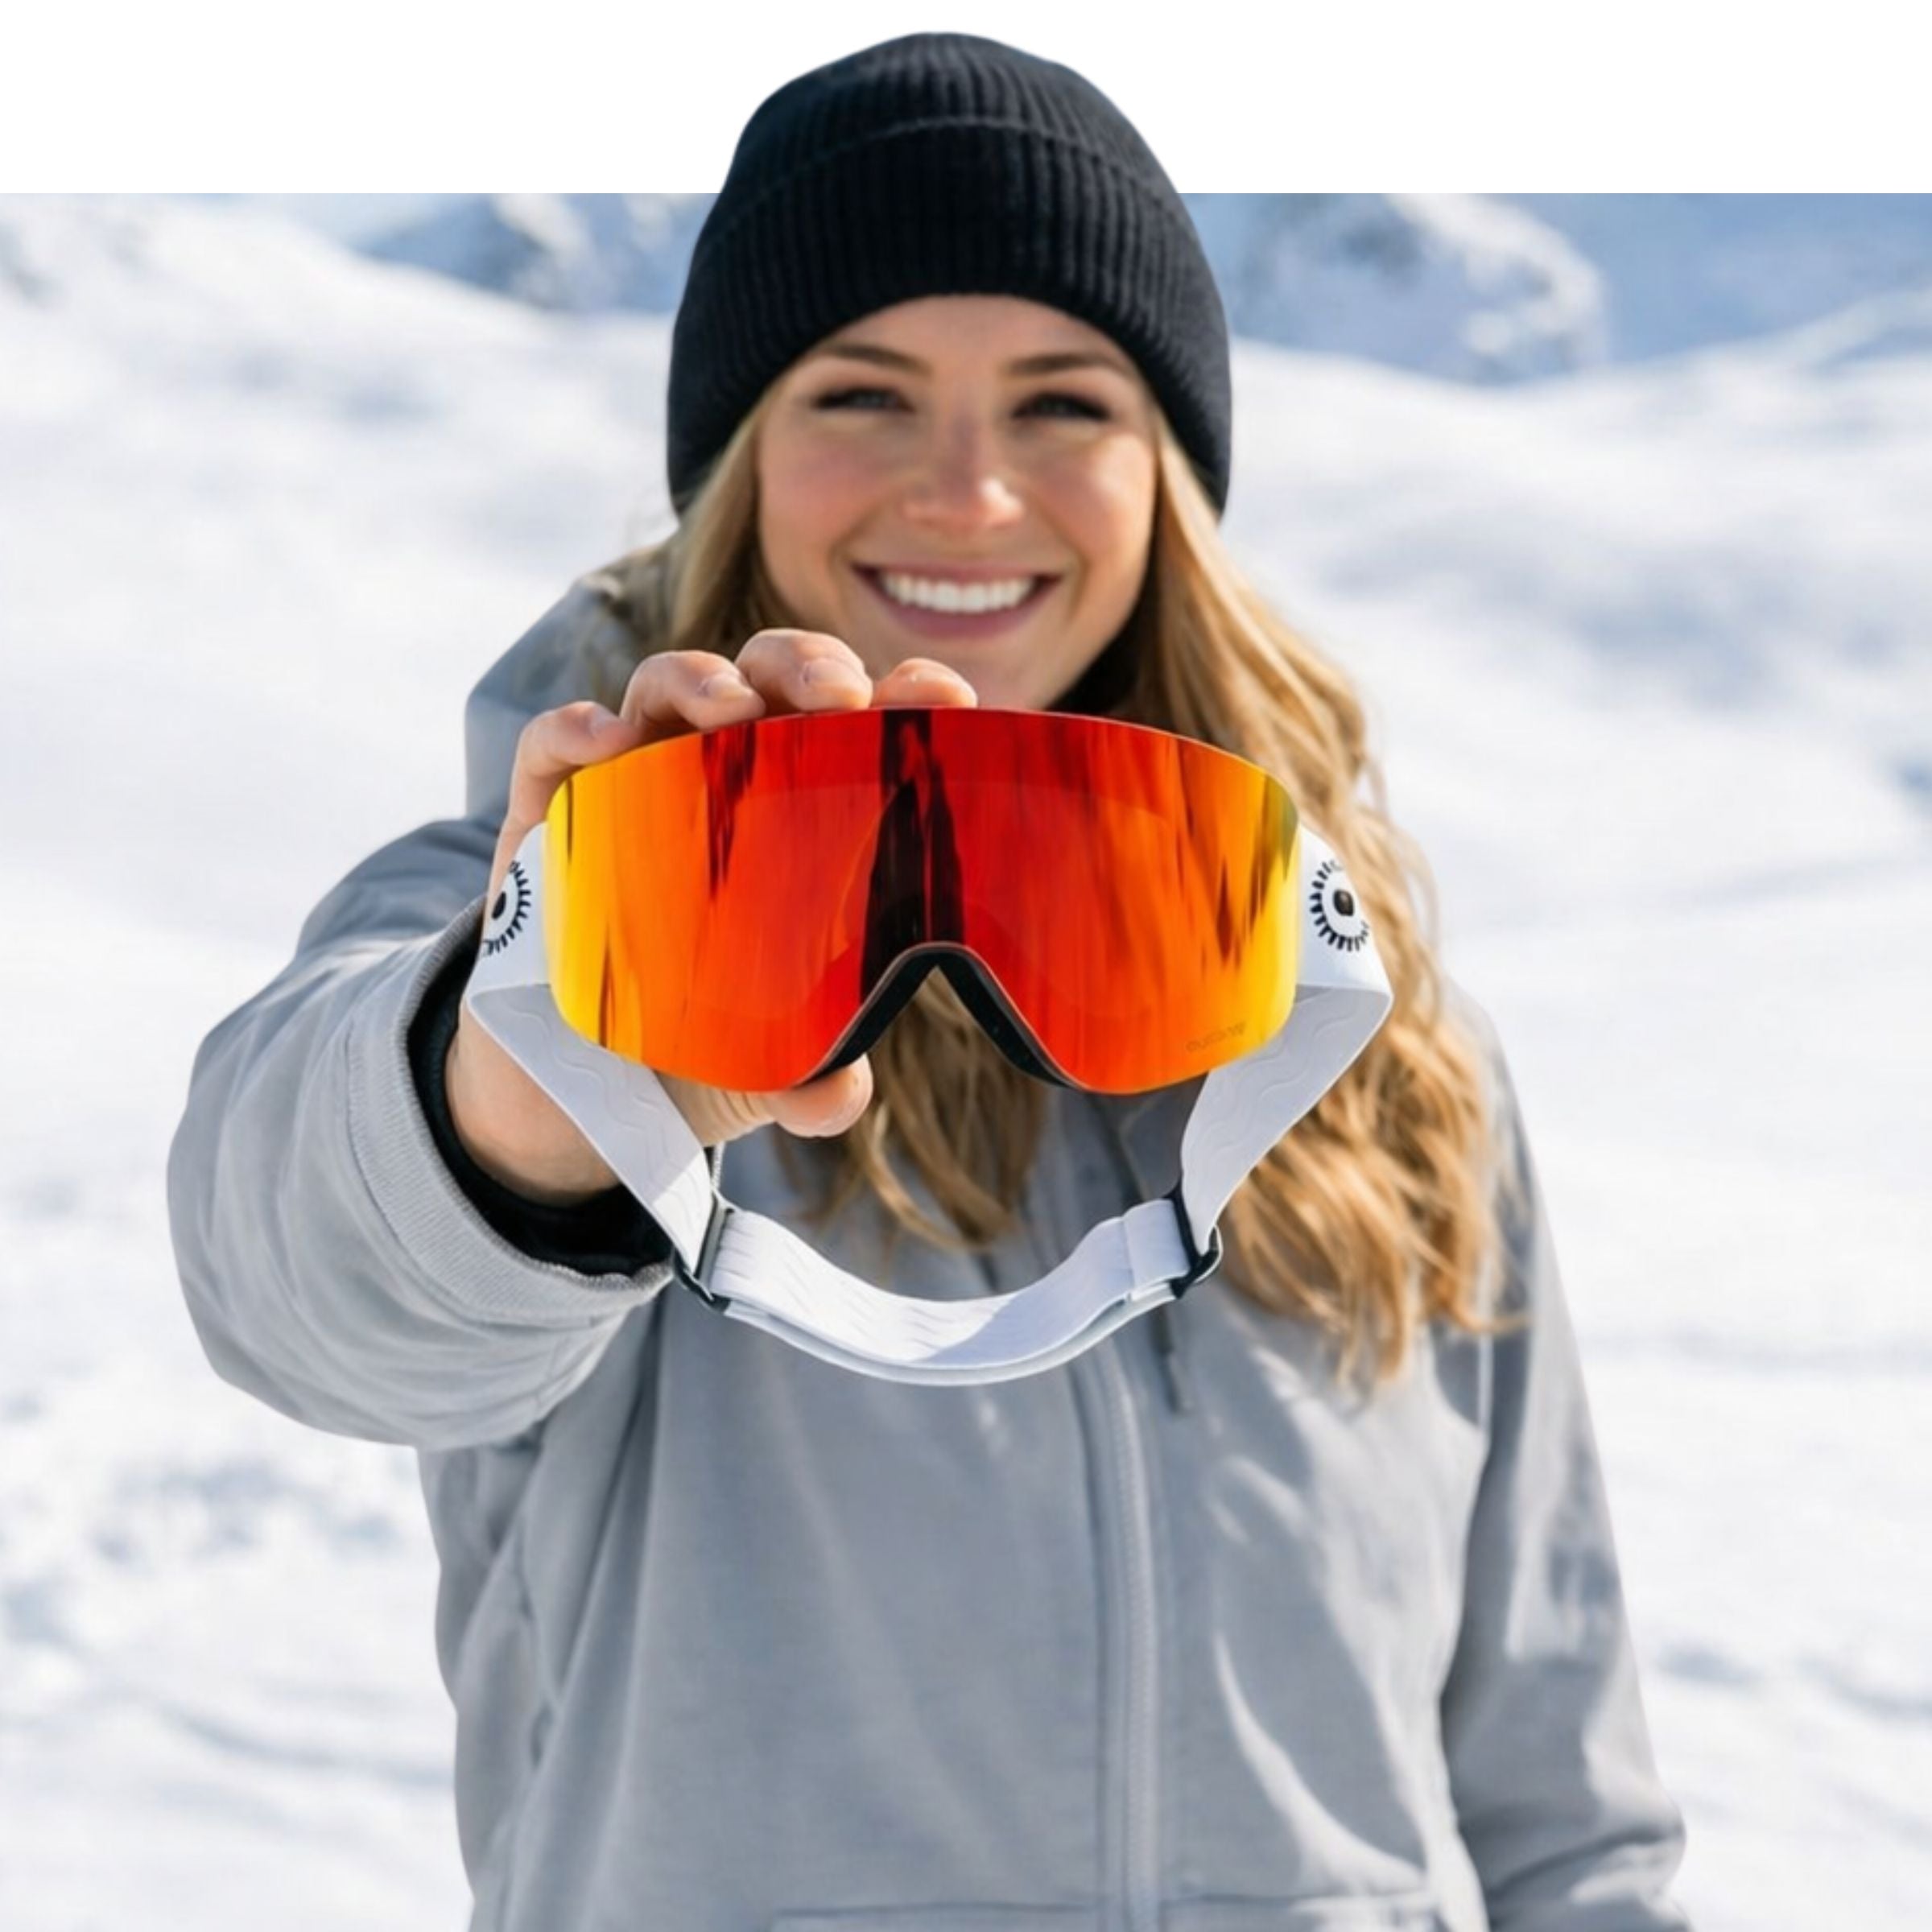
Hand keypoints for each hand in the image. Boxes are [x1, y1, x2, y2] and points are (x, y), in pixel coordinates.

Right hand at [445, 630, 977, 1200]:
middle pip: (772, 678)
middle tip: (840, 699)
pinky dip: (578, 727)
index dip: (908, 698)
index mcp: (804, 804)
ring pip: (669, 686)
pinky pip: (554, 743)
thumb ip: (814, 1082)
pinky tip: (608, 739)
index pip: (864, 724)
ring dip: (704, 679)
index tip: (946, 704)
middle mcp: (726, 772)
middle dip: (809, 667)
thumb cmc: (704, 1031)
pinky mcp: (553, 807)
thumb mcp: (771, 1065)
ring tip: (734, 706)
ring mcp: (635, 778)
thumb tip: (834, 1097)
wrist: (583, 1077)